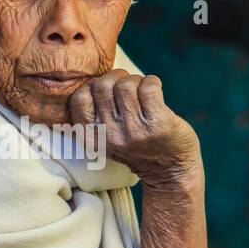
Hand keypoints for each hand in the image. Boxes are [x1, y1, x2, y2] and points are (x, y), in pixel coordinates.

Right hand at [68, 70, 201, 187]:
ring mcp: (135, 132)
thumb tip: (95, 76)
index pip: (78, 99)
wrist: (170, 171)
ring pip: (125, 85)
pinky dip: (153, 82)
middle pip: (102, 85)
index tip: (108, 91)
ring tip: (143, 92)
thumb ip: (96, 114)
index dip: (93, 86)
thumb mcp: (107, 138)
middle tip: (128, 88)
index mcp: (93, 139)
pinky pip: (149, 87)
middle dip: (116, 78)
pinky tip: (156, 91)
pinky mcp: (159, 125)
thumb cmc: (137, 145)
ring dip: (136, 81)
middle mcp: (111, 136)